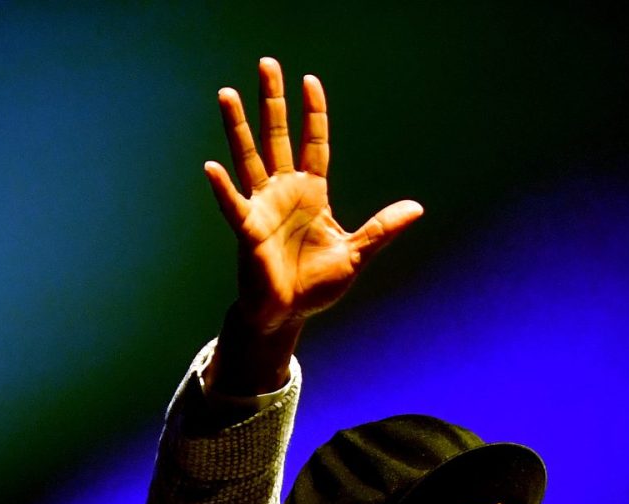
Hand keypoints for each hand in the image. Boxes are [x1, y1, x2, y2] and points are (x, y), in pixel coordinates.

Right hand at [201, 59, 420, 392]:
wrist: (286, 314)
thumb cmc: (316, 284)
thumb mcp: (356, 254)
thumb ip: (381, 229)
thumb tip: (417, 208)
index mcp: (312, 192)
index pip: (314, 143)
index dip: (313, 113)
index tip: (310, 81)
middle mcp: (284, 191)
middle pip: (277, 136)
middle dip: (272, 101)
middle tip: (267, 64)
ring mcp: (262, 207)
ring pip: (249, 157)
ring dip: (237, 126)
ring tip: (226, 93)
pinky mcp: (247, 230)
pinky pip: (233, 204)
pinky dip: (222, 188)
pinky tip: (211, 168)